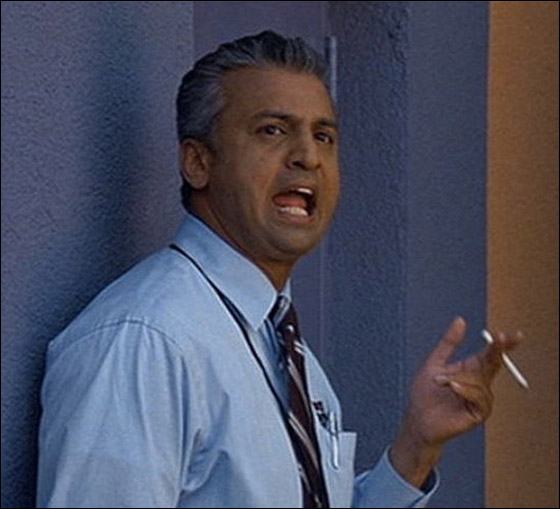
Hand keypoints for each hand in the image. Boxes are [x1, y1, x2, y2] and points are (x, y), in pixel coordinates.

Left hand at [390, 317, 522, 486]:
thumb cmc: (424, 394)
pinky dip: (465, 390)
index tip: (515, 335)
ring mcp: (480, 399)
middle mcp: (478, 383)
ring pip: (481, 380)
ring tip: (440, 382)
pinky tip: (453, 389)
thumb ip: (449, 342)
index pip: (490, 355)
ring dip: (459, 378)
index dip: (503, 345)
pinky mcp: (478, 413)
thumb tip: (460, 320)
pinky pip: (480, 397)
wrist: (417, 419)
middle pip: (494, 363)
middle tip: (500, 337)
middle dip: (498, 350)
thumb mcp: (435, 362)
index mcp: (470, 370)